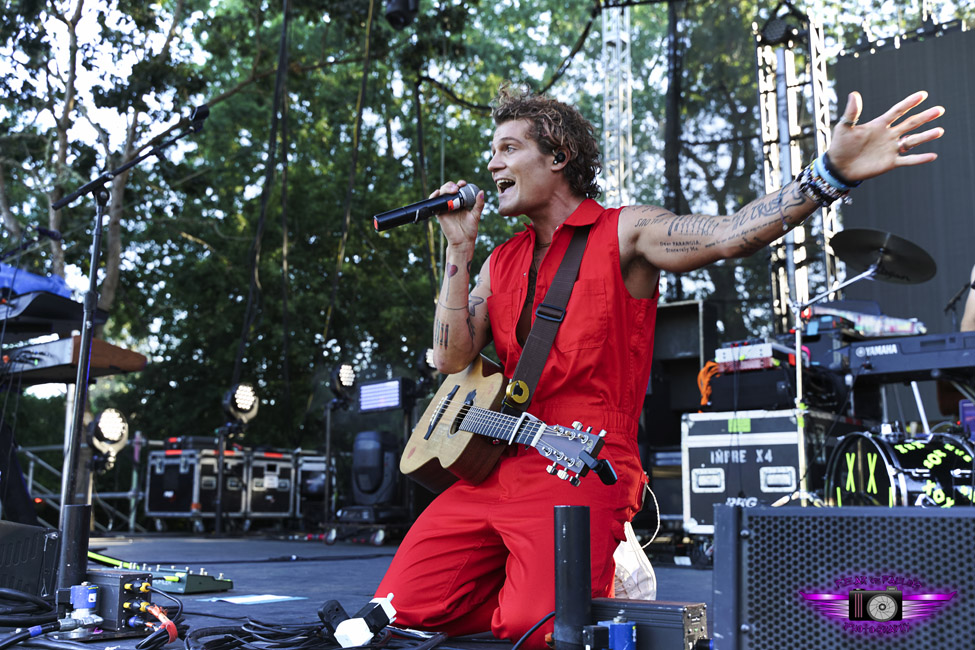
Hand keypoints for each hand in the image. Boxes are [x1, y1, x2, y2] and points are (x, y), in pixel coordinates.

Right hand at [433, 180, 484, 249]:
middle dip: (452, 185)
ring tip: (451, 191)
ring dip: (445, 188)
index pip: (459, 189)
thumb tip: (482, 192)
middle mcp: (453, 203)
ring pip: (442, 193)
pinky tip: (437, 193)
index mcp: (462, 202)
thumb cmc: (470, 229)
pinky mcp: (439, 212)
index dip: (460, 184)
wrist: (463, 241)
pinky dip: (434, 196)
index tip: (463, 184)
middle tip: (456, 188)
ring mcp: (446, 207)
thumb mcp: (476, 215)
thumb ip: (479, 204)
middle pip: (449, 189)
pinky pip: (434, 202)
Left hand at [826, 91, 944, 181]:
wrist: (838, 167)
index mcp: (879, 125)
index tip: (922, 95)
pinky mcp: (890, 162)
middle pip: (910, 123)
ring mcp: (891, 148)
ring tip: (939, 131)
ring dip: (926, 136)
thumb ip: (852, 112)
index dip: (909, 103)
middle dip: (924, 117)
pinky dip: (919, 159)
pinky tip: (932, 156)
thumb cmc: (840, 146)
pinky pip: (908, 160)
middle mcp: (888, 135)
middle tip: (939, 110)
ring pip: (912, 141)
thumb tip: (853, 94)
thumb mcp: (844, 127)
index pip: (897, 111)